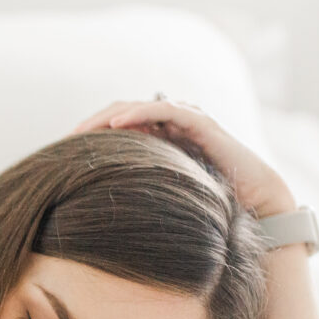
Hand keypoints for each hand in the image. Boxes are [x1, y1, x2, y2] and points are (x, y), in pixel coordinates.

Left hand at [74, 99, 296, 217]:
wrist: (255, 203)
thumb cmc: (209, 204)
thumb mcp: (163, 197)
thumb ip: (138, 193)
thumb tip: (96, 212)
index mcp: (159, 137)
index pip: (117, 126)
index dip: (90, 135)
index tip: (64, 152)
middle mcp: (170, 122)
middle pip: (121, 112)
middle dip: (91, 123)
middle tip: (66, 140)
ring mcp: (186, 118)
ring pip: (138, 107)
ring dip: (107, 116)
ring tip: (83, 131)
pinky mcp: (201, 122)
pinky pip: (164, 110)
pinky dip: (138, 114)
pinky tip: (116, 124)